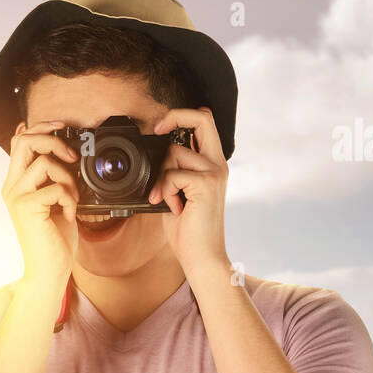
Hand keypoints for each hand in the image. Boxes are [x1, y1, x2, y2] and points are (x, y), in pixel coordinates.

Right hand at [3, 120, 79, 288]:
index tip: (63, 128)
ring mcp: (16, 197)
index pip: (20, 140)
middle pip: (25, 141)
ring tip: (72, 198)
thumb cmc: (55, 238)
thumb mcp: (56, 201)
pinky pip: (55, 188)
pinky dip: (71, 199)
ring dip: (68, 178)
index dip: (41, 128)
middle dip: (53, 140)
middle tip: (72, 156)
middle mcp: (11, 187)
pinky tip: (69, 214)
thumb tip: (65, 151)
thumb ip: (54, 177)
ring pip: (44, 163)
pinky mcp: (26, 208)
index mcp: (16, 183)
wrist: (50, 270)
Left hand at [149, 106, 229, 276]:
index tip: (161, 127)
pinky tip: (174, 208)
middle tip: (157, 130)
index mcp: (213, 164)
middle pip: (201, 119)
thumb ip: (173, 172)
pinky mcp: (205, 184)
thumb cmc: (188, 229)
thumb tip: (154, 155)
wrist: (201, 256)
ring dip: (160, 176)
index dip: (182, 116)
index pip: (205, 123)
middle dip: (174, 117)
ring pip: (174, 153)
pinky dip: (164, 191)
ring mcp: (214, 173)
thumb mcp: (177, 193)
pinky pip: (172, 174)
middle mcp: (218, 164)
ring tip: (165, 198)